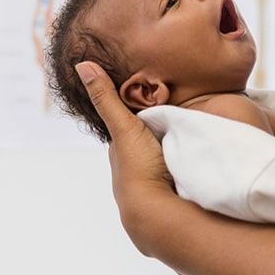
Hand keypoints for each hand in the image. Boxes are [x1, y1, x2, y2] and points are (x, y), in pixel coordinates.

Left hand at [75, 62, 174, 231]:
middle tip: (177, 107)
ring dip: (172, 147)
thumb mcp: (123, 126)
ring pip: (161, 156)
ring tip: (189, 131)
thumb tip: (81, 64)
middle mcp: (133, 166)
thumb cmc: (137, 168)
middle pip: (144, 140)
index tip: (152, 94)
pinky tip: (194, 157)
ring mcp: (152, 181)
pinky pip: (177, 170)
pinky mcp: (171, 191)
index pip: (129, 125)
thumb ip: (106, 98)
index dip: (138, 111)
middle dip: (156, 128)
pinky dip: (183, 161)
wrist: (155, 209)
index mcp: (121, 150)